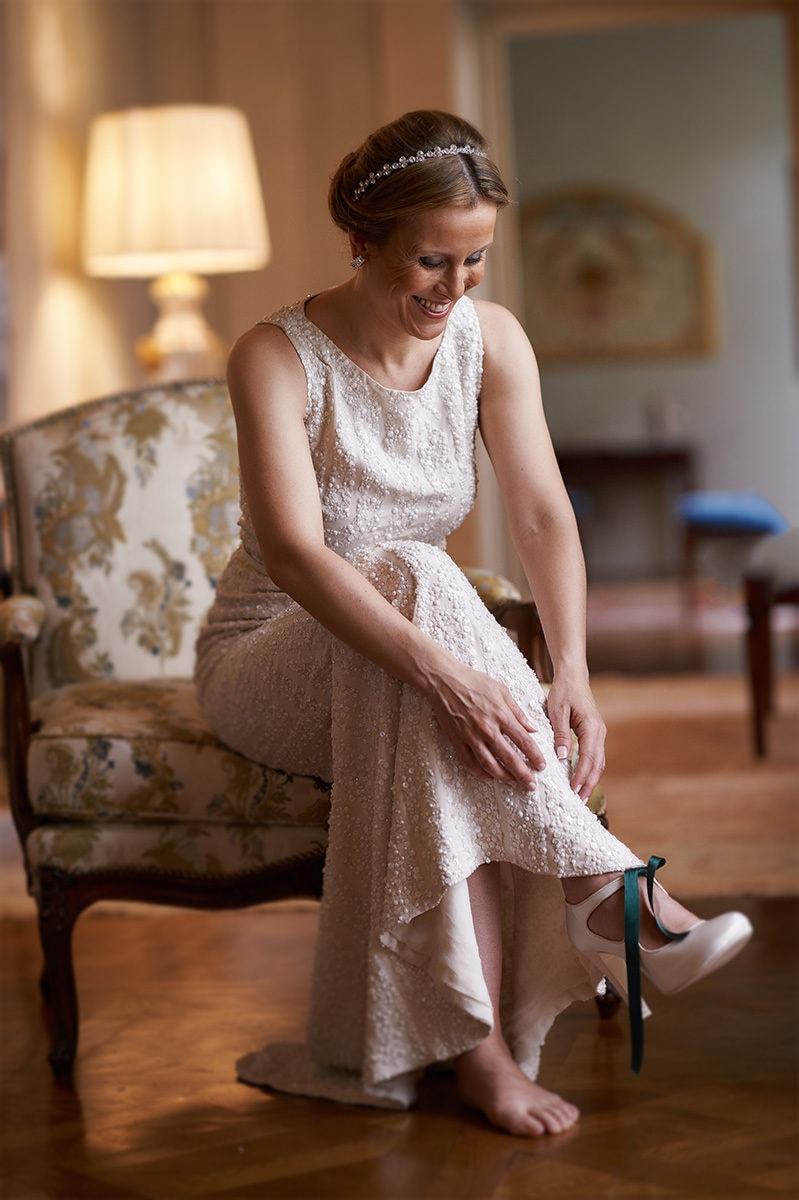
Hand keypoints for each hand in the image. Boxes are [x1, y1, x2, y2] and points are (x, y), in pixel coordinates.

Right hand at [427, 663, 545, 786]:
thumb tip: (532, 728)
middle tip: (531, 785)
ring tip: (513, 783)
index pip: (524, 741)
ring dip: (503, 777)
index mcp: (501, 715)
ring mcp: (471, 736)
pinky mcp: (457, 740)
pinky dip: (480, 773)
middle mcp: (487, 729)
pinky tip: (489, 777)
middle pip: (509, 758)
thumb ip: (518, 711)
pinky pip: (469, 762)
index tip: (542, 766)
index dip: (535, 756)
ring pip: (490, 765)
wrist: (444, 680)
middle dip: (523, 774)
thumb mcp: (501, 690)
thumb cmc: (474, 681)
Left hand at [544, 675, 605, 800]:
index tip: (573, 791)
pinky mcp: (594, 734)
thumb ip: (560, 734)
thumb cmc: (563, 691)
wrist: (573, 676)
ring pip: (598, 761)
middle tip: (579, 801)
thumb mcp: (557, 711)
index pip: (588, 758)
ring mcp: (598, 733)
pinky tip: (582, 779)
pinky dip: (590, 769)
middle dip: (589, 784)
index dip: (581, 776)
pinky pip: (594, 755)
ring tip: (581, 795)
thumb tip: (562, 757)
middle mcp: (599, 732)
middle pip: (597, 764)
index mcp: (591, 727)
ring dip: (591, 779)